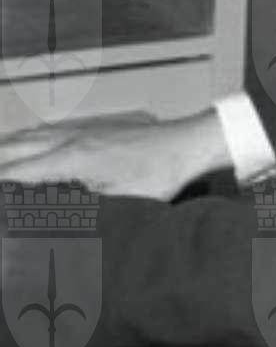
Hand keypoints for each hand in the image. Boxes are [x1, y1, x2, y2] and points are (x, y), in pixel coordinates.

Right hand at [0, 110, 230, 200]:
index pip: (18, 172)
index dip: (2, 186)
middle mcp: (68, 139)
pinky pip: (48, 129)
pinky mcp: (92, 126)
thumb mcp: (119, 201)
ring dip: (10, 149)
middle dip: (1, 164)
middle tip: (0, 188)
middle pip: (16, 147)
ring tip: (2, 165)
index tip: (0, 206)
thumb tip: (53, 220)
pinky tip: (29, 144)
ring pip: (31, 135)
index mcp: (70, 159)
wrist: (185, 144)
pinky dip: (29, 138)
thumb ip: (82, 209)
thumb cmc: (157, 175)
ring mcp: (80, 129)